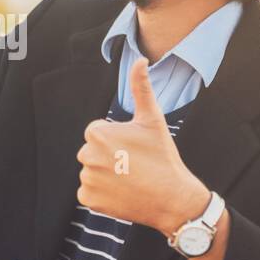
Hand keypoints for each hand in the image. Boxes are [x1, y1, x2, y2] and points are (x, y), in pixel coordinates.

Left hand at [76, 57, 210, 235]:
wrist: (172, 198)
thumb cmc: (163, 156)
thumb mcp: (152, 119)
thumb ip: (141, 88)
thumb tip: (141, 59)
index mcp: (97, 133)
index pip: (98, 133)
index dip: (118, 140)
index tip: (134, 150)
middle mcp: (86, 155)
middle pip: (92, 152)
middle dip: (109, 157)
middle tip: (133, 165)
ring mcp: (87, 179)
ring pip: (92, 172)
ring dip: (106, 175)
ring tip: (130, 180)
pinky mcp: (88, 199)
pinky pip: (89, 192)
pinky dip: (102, 194)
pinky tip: (122, 193)